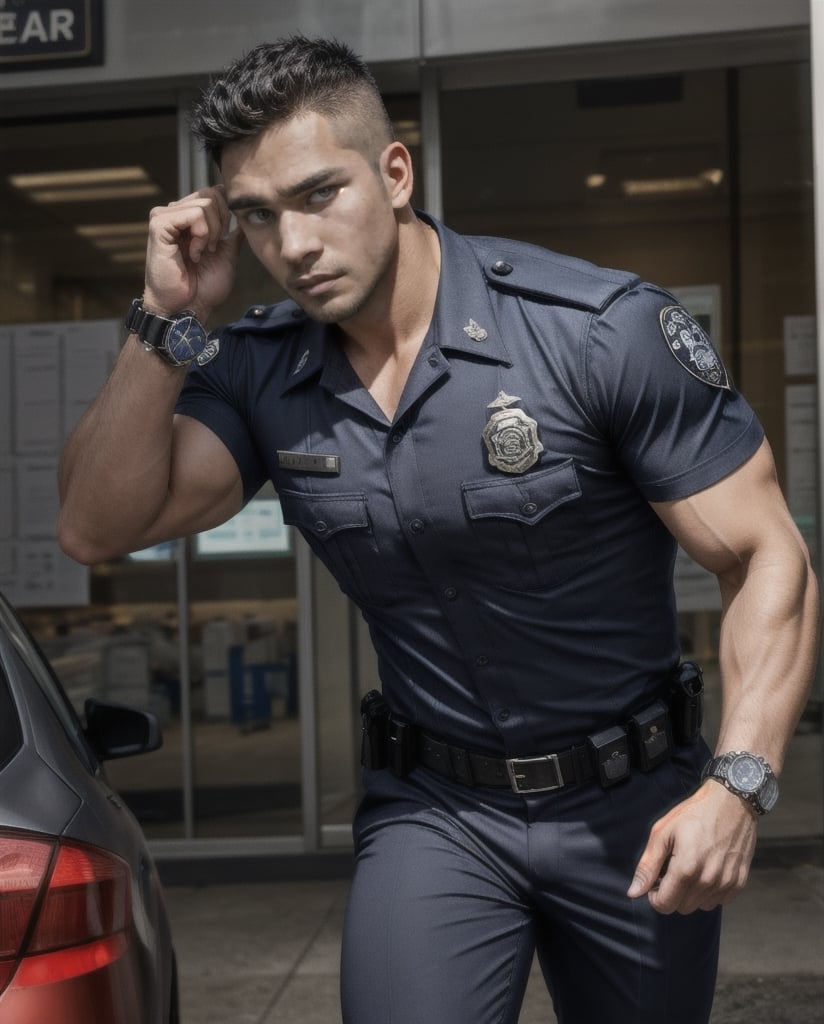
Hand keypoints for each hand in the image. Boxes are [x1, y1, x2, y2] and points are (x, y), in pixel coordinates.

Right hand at [143, 186, 243, 320]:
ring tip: (200, 253)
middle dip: (222, 223)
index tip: (222, 241)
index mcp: (189, 217)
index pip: (215, 192)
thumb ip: (234, 234)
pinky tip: (193, 253)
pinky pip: (194, 214)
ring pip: (205, 203)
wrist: (189, 307)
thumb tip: (245, 215)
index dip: (227, 214)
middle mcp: (176, 213)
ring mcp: (165, 216)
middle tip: (211, 249)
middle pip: (212, 194)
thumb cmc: (204, 287)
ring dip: (211, 233)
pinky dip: (200, 235)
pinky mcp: (159, 225)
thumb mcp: (227, 255)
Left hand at [627, 780, 757, 913]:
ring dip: (690, 893)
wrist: (732, 802)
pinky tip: (706, 870)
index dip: (654, 895)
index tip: (656, 879)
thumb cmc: (694, 814)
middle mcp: (708, 881)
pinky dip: (708, 892)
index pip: (664, 905)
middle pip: (681, 908)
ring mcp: (726, 883)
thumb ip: (647, 866)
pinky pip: (718, 901)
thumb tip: (633, 892)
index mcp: (686, 869)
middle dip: (671, 893)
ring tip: (690, 867)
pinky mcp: (739, 882)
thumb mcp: (663, 833)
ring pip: (699, 906)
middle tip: (671, 869)